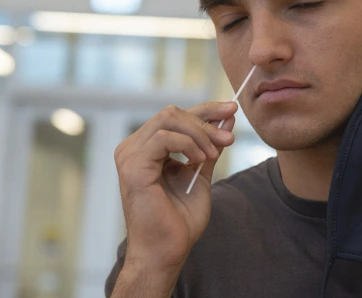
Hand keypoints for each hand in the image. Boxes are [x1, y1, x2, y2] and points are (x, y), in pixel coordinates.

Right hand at [114, 101, 237, 277]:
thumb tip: (226, 119)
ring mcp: (130, 155)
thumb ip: (210, 146)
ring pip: (168, 119)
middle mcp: (133, 147)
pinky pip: (164, 137)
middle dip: (206, 120)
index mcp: (146, 149)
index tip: (231, 109)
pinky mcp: (133, 166)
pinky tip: (201, 160)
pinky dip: (188, 144)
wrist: (167, 251)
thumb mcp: (201, 174)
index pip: (175, 116)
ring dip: (200, 133)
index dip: (205, 110)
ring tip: (215, 154)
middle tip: (228, 139)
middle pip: (172, 113)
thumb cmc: (180, 219)